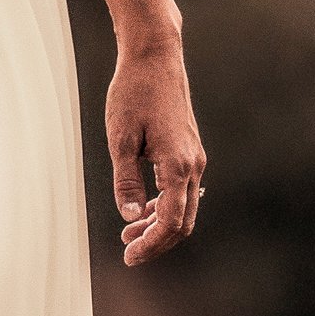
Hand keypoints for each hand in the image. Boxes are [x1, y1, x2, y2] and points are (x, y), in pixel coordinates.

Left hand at [105, 32, 205, 266]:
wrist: (155, 58)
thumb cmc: (133, 94)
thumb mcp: (120, 139)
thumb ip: (125, 180)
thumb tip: (129, 216)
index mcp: (178, 165)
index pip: (170, 220)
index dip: (151, 244)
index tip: (129, 257)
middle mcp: (193, 165)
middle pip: (182, 221)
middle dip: (157, 242)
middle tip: (128, 254)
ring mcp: (195, 158)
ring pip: (184, 207)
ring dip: (159, 225)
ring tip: (128, 237)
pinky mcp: (188, 151)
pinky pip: (182, 190)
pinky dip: (164, 206)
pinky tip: (142, 210)